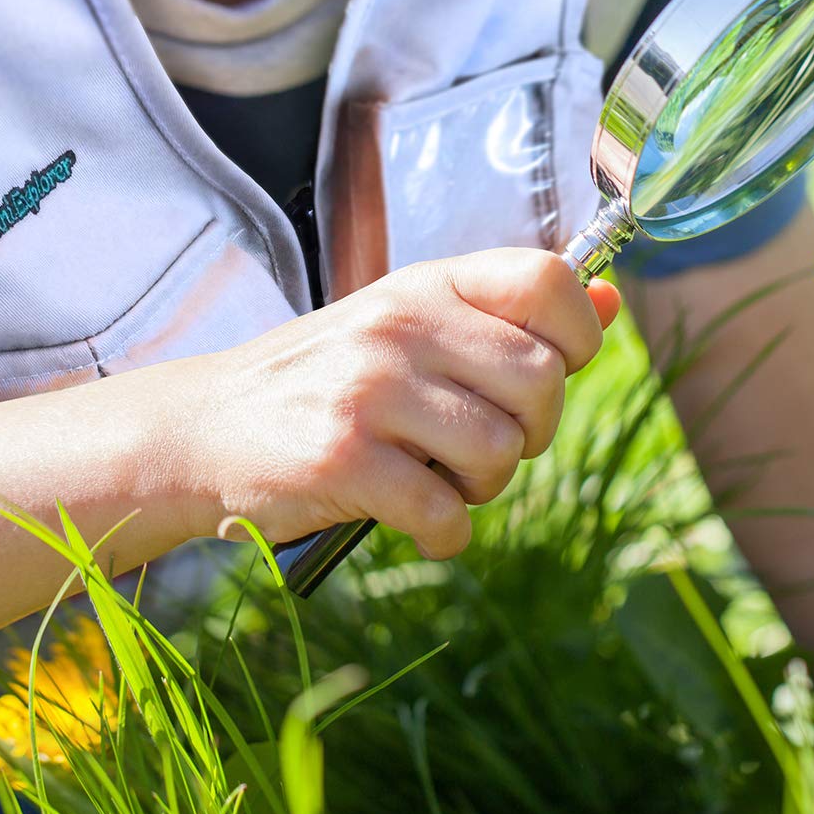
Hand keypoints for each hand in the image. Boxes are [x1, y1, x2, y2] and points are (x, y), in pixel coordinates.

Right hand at [167, 248, 619, 558]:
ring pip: (502, 452)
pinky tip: (416, 521)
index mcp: (427, 284)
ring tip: (435, 477)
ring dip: (482, 487)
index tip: (550, 373)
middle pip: (542, 380)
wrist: (202, 429)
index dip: (577, 334)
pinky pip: (446, 515)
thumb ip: (507, 316)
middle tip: (482, 446)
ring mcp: (370, 390)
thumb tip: (611, 300)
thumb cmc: (325, 381)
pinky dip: (444, 535)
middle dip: (531, 432)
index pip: (547, 279)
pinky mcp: (342, 460)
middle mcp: (401, 325)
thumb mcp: (412, 324)